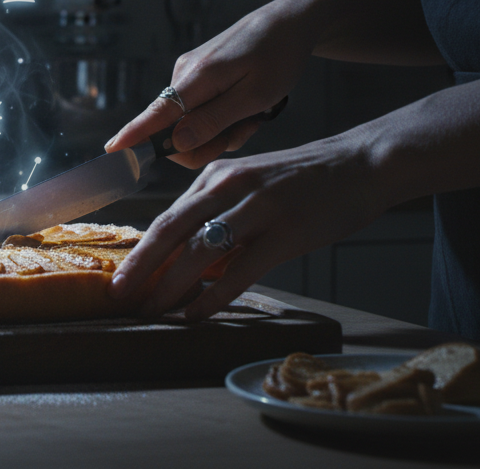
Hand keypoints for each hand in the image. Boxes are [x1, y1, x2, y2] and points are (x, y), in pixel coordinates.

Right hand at [105, 0, 319, 167]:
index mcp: (196, 79)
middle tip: (244, 132)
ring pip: (191, 123)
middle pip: (175, 130)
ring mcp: (188, 74)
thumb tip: (176, 143)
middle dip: (206, 143)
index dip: (133, 136)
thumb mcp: (255, 96)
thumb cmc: (278, 57)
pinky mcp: (197, 74)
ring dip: (220, 130)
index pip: (156, 115)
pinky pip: (199, 109)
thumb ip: (214, 121)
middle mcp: (183, 75)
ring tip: (253, 115)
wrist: (288, 21)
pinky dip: (221, 117)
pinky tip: (245, 106)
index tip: (111, 151)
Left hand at [108, 133, 389, 319]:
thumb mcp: (248, 187)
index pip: (167, 218)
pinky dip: (214, 295)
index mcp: (214, 176)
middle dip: (140, 267)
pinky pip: (241, 269)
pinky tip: (196, 314)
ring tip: (153, 311)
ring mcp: (258, 207)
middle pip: (171, 231)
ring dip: (171, 285)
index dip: (140, 252)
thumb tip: (185, 261)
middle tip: (118, 296)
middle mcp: (229, 186)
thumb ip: (217, 216)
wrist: (361, 164)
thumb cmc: (302, 182)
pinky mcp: (287, 231)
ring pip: (201, 250)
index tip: (118, 278)